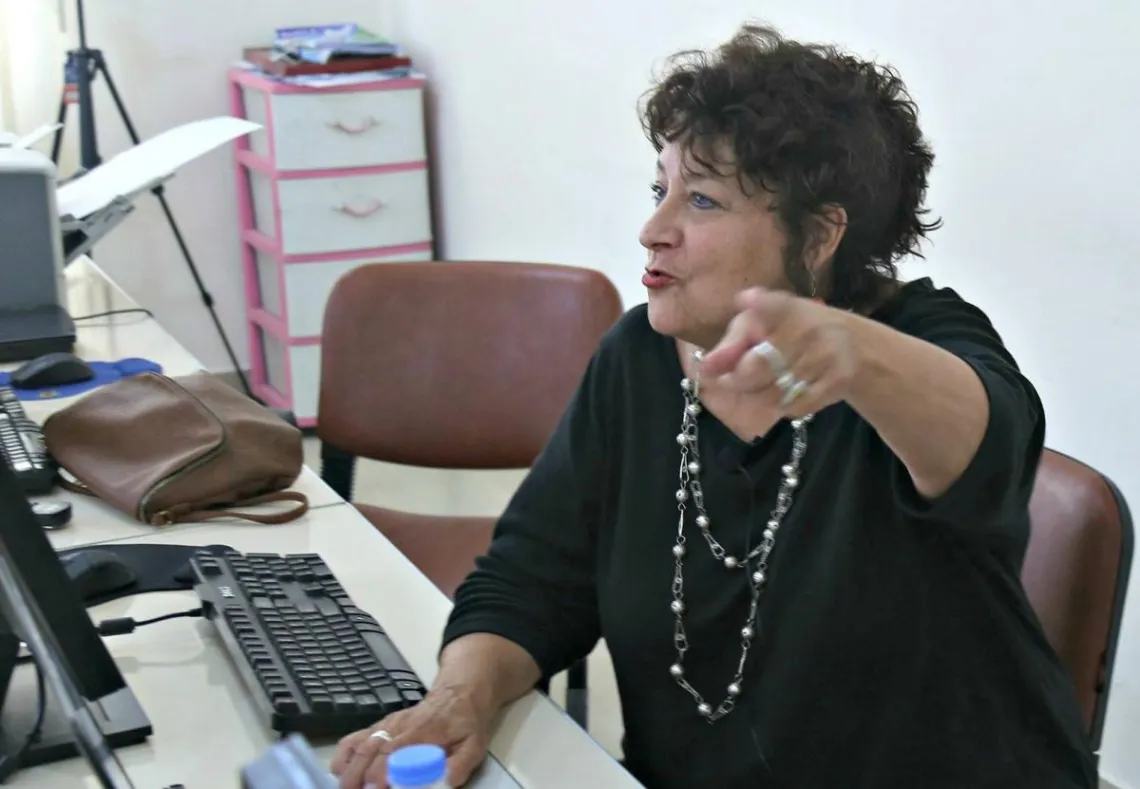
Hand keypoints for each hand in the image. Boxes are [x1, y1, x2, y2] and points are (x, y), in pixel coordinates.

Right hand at [330, 685, 492, 787]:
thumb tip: (447, 782)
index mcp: (421, 732)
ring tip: (344, 786)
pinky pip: (357, 737)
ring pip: (360, 743)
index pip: (394, 751)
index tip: (377, 788)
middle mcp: (399, 727)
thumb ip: (460, 764)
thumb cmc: (466, 722)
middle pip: (371, 750)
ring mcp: (388, 725)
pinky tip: (339, 769)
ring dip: (349, 767)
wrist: (459, 692)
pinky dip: (344, 752)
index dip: (382, 771)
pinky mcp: (382, 726)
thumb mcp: (474, 744)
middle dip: (359, 775)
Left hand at [701, 288, 857, 416]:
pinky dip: (783, 407)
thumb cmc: (791, 332)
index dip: (759, 304)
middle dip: (736, 380)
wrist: (853, 345)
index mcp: (785, 308)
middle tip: (730, 380)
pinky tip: (785, 394)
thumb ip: (730, 346)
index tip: (747, 300)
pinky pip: (796, 407)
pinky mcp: (839, 379)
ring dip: (758, 396)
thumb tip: (705, 367)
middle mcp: (808, 327)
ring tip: (760, 386)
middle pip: (756, 368)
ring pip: (773, 394)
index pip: (773, 304)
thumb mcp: (759, 327)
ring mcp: (826, 354)